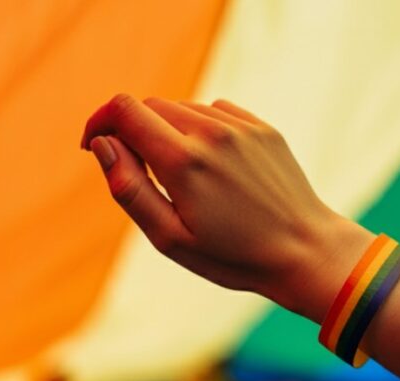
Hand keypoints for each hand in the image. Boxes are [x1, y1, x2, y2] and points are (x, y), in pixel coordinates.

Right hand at [81, 95, 372, 322]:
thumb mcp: (170, 238)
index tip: (93, 146)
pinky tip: (210, 166)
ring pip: (182, 108)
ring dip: (166, 131)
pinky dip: (199, 130)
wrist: (305, 252)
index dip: (99, 122)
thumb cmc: (234, 256)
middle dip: (130, 130)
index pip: (124, 110)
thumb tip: (103, 145)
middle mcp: (211, 132)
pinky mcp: (261, 128)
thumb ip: (129, 188)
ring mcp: (241, 126)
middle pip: (149, 106)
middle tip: (137, 172)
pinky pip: (215, 113)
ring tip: (180, 178)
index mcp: (183, 160)